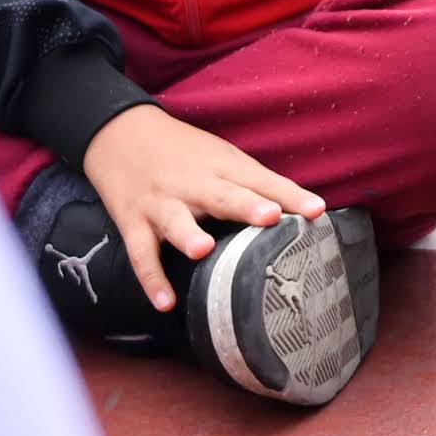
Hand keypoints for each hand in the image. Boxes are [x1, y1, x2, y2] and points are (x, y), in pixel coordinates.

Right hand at [79, 102, 323, 308]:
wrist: (119, 132)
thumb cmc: (182, 152)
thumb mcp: (219, 157)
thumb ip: (255, 184)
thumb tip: (304, 211)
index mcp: (220, 166)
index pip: (260, 180)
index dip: (288, 195)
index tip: (316, 210)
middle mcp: (192, 183)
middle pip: (221, 194)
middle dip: (245, 206)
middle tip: (269, 217)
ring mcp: (160, 203)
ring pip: (175, 220)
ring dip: (188, 234)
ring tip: (203, 251)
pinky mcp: (133, 221)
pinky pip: (141, 253)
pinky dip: (151, 279)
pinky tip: (165, 303)